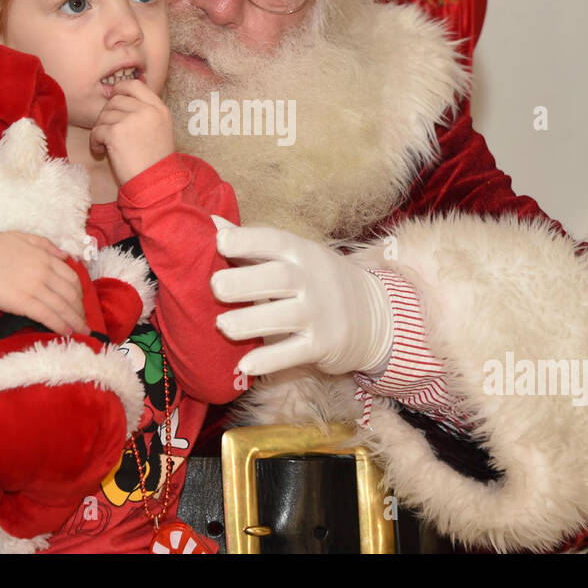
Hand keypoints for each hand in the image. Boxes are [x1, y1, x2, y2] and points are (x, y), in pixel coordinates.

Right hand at [0, 233, 89, 335]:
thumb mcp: (18, 237)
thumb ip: (44, 244)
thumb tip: (64, 255)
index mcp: (43, 256)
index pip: (72, 277)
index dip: (80, 292)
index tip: (80, 302)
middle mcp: (43, 271)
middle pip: (71, 293)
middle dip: (80, 309)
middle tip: (83, 320)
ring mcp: (34, 287)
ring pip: (63, 306)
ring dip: (75, 320)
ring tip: (82, 331)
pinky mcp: (22, 302)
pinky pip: (48, 315)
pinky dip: (60, 325)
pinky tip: (66, 332)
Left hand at [89, 78, 174, 184]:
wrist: (156, 184)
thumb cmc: (156, 162)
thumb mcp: (160, 130)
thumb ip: (145, 113)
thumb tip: (117, 99)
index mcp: (159, 108)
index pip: (135, 85)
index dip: (120, 88)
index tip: (113, 99)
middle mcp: (147, 110)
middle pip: (115, 100)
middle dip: (107, 114)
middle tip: (108, 131)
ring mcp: (132, 120)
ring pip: (104, 115)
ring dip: (100, 130)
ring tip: (105, 145)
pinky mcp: (116, 132)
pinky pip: (97, 130)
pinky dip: (95, 141)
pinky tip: (100, 152)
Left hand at [211, 218, 392, 376]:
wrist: (375, 314)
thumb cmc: (319, 280)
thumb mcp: (296, 255)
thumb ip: (254, 244)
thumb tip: (211, 222)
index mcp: (302, 253)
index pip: (274, 241)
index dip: (247, 240)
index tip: (220, 241)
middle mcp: (313, 280)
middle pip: (279, 278)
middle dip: (245, 281)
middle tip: (215, 286)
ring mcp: (320, 314)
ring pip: (285, 317)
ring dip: (251, 322)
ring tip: (222, 325)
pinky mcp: (323, 345)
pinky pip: (295, 353)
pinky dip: (270, 360)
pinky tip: (245, 365)